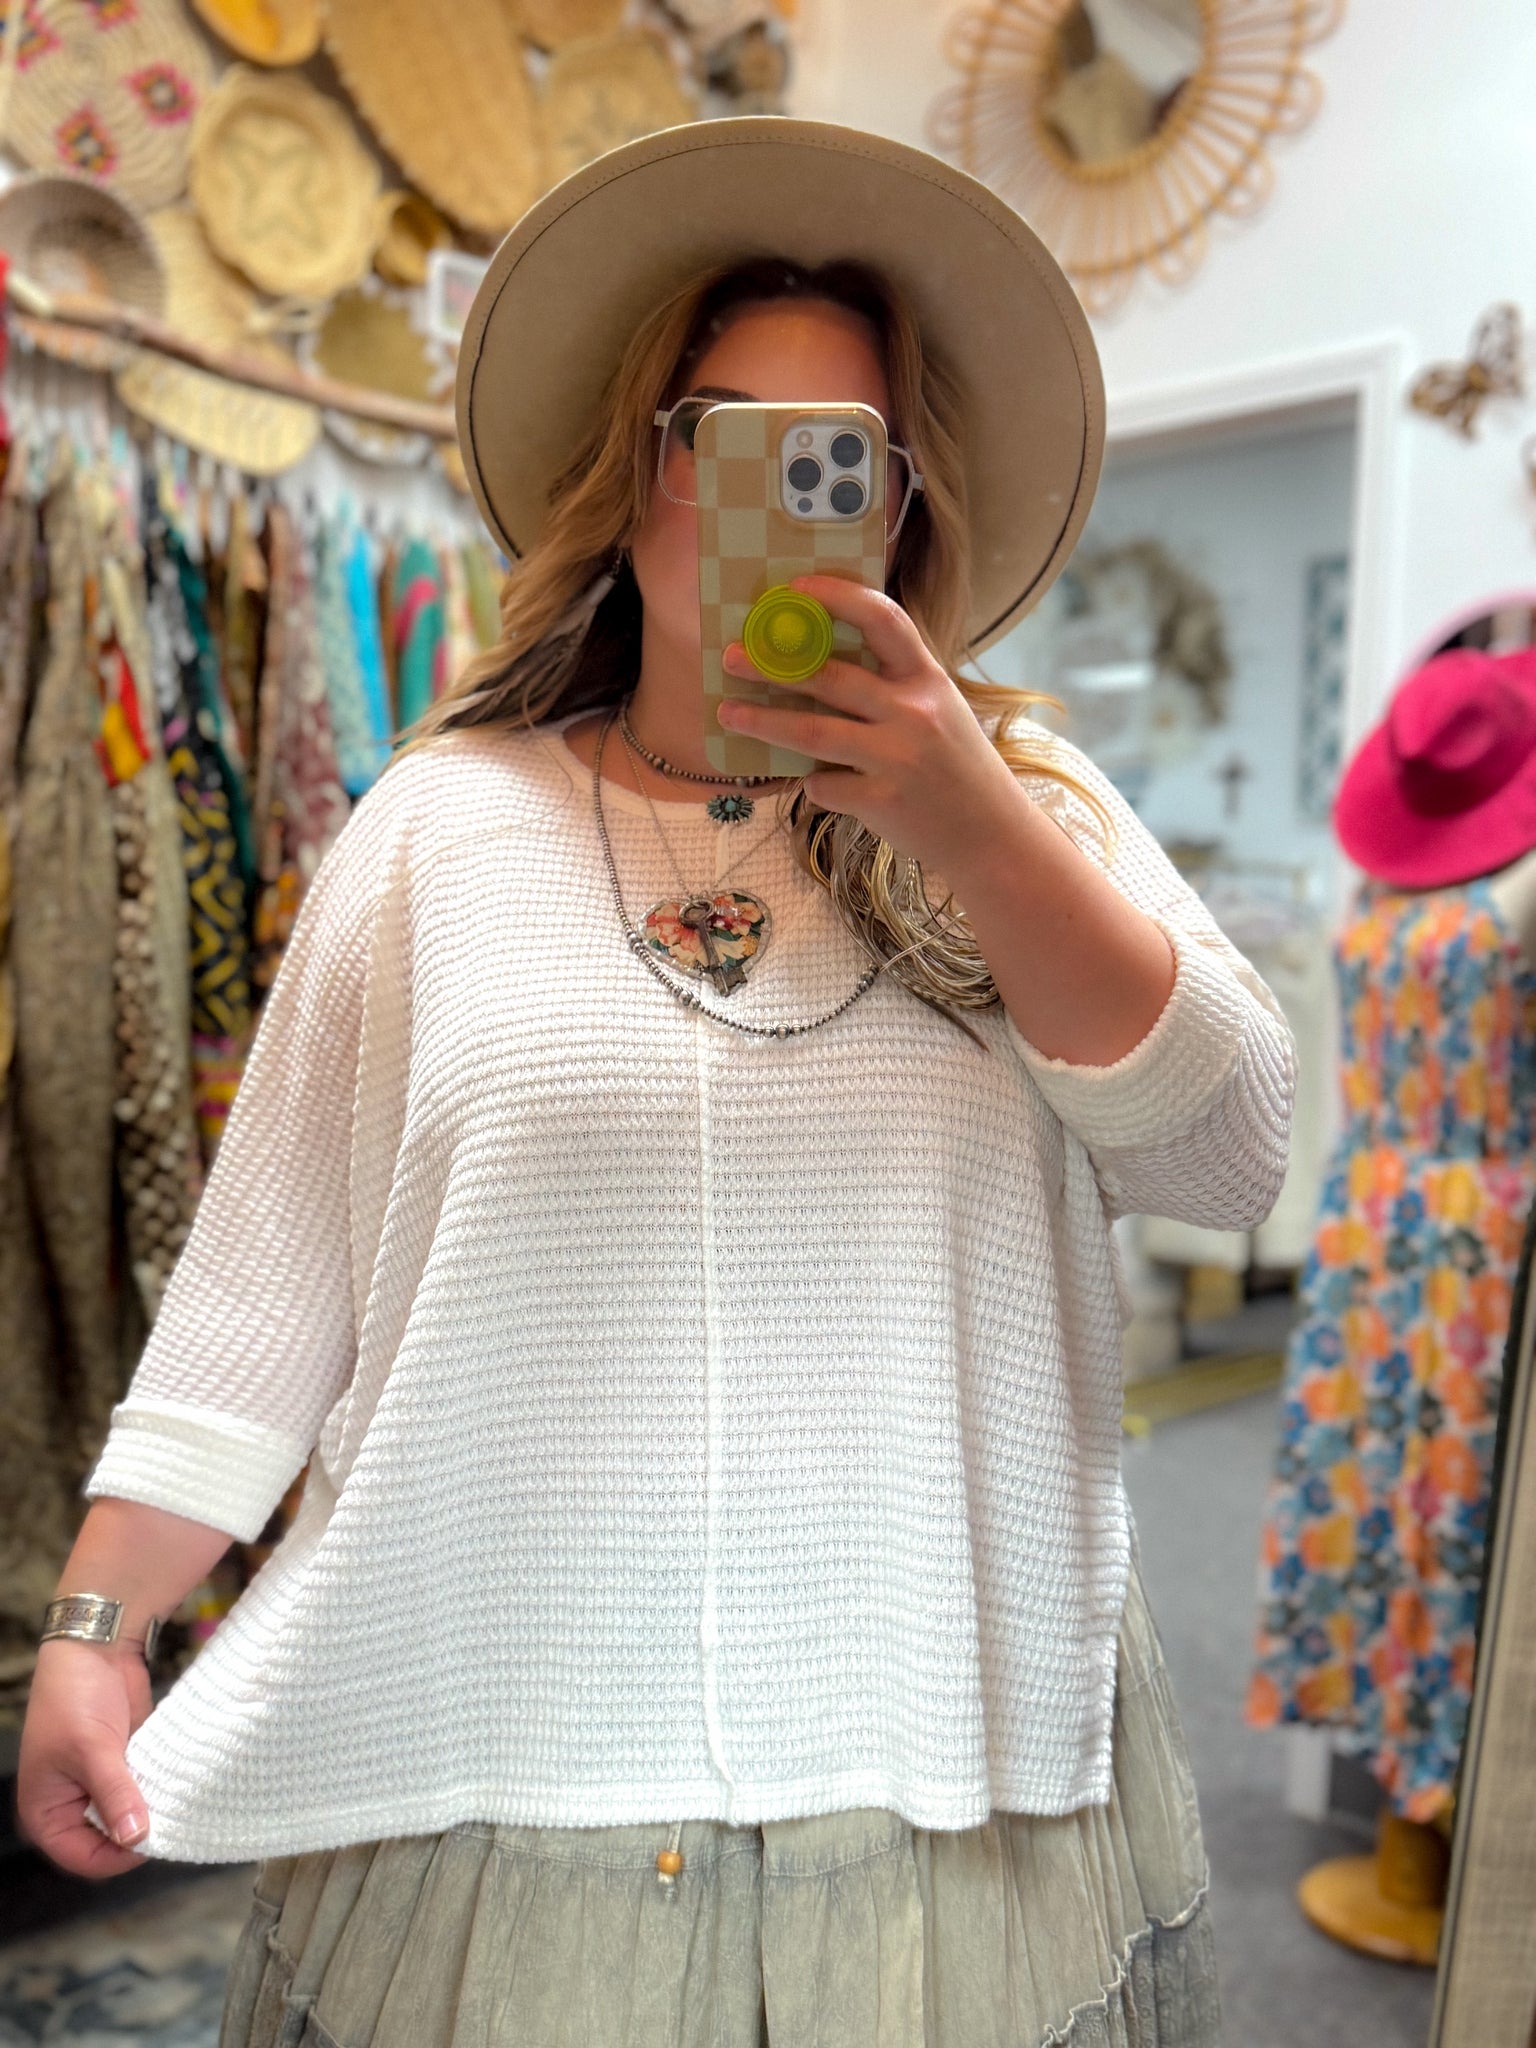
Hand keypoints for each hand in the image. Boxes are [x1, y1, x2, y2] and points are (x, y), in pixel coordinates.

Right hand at [16, 1640, 154, 1876]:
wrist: (98, 1647)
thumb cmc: (75, 1697)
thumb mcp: (93, 1749)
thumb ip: (115, 1794)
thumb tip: (137, 1838)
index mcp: (47, 1812)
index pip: (83, 1857)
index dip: (117, 1856)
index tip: (152, 1840)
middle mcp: (73, 1805)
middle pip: (109, 1841)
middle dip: (137, 1832)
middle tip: (171, 1821)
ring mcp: (100, 1785)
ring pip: (131, 1815)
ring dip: (152, 1809)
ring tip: (177, 1802)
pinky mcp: (125, 1765)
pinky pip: (145, 1790)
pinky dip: (160, 1789)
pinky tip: (179, 1784)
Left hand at [717, 575, 1024, 873]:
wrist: (990, 834)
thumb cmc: (955, 766)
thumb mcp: (938, 710)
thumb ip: (892, 685)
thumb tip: (816, 660)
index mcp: (927, 678)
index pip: (883, 619)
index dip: (837, 596)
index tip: (794, 589)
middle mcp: (914, 712)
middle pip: (830, 678)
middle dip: (772, 665)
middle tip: (732, 657)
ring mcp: (898, 758)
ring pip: (813, 732)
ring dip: (763, 720)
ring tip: (729, 713)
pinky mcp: (883, 801)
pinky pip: (825, 784)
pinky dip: (813, 782)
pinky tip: (814, 782)